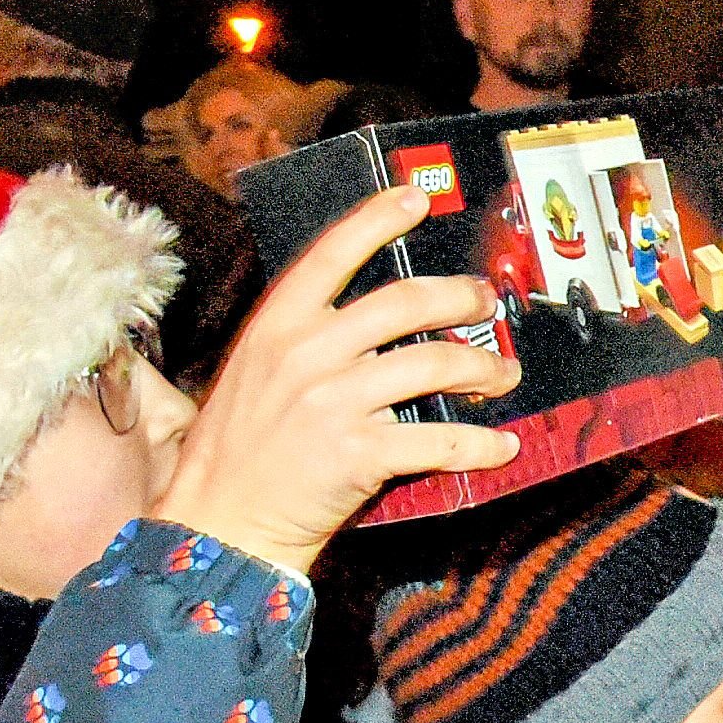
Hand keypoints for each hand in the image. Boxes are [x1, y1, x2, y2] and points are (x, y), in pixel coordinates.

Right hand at [152, 186, 521, 573]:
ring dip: (484, 366)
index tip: (416, 199)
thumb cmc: (240, 451)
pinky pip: (441, 439)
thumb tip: (373, 320)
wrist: (219, 523)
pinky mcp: (360, 451)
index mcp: (277, 324)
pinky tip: (502, 445)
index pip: (332, 252)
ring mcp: (334, 400)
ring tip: (503, 373)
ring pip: (436, 362)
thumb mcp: (255, 374)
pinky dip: (481, 443)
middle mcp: (306, 352)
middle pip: (406, 301)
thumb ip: (305, 341)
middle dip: (461, 298)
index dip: (378, 217)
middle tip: (485, 303)